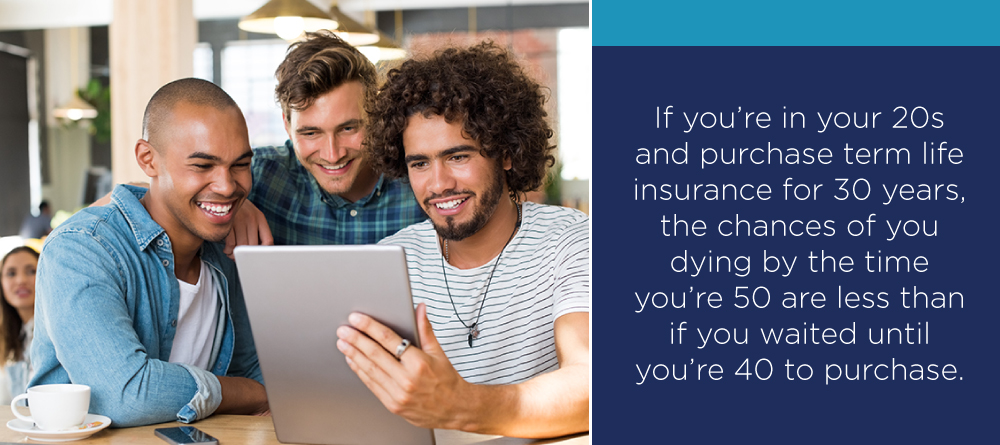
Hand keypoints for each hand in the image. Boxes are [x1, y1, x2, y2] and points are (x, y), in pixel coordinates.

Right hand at [224, 200, 273, 258]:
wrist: (224, 194)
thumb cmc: (239, 210)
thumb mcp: (251, 216)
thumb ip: (257, 230)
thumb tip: (259, 252)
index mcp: (260, 218)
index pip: (268, 241)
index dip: (263, 252)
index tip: (257, 258)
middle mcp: (252, 218)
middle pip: (253, 246)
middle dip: (246, 256)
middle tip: (241, 259)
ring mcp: (240, 220)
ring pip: (242, 246)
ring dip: (236, 255)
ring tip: (232, 254)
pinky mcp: (227, 223)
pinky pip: (230, 244)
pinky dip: (228, 250)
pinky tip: (227, 249)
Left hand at [336, 304, 475, 430]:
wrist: (455, 409)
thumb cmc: (447, 380)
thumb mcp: (439, 352)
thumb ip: (425, 330)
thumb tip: (420, 309)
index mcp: (419, 363)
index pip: (388, 339)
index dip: (370, 327)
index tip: (357, 319)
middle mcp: (407, 379)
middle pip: (375, 354)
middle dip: (356, 340)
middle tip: (343, 330)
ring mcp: (398, 394)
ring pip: (370, 370)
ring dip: (354, 355)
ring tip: (343, 343)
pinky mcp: (393, 405)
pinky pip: (372, 385)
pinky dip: (360, 372)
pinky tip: (353, 361)